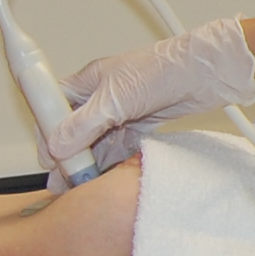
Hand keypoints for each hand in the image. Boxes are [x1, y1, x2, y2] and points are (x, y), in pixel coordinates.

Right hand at [52, 16, 254, 174]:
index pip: (54, 108)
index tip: (48, 158)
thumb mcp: (114, 99)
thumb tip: (56, 145)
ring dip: (89, 163)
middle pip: (73, 130)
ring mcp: (121, 112)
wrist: (207, 73)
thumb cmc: (163, 69)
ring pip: (96, 142)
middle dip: (68, 155)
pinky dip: (111, 162)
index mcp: (88, 81)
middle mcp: (102, 97)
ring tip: (82, 186)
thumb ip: (83, 125)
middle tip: (65, 180)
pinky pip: (118, 148)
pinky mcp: (140, 124)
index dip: (48, 133)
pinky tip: (105, 178)